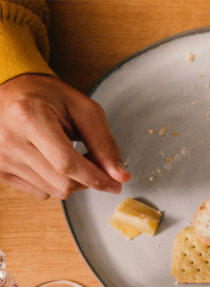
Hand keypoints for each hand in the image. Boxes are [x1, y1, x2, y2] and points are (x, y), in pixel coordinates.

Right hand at [0, 74, 128, 198]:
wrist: (10, 90)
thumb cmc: (45, 96)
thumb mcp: (82, 109)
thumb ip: (103, 143)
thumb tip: (118, 175)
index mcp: (28, 117)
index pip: (67, 164)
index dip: (96, 178)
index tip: (115, 184)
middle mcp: (9, 139)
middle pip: (63, 183)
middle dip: (87, 178)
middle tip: (91, 159)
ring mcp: (1, 157)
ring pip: (54, 191)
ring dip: (71, 180)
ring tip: (67, 154)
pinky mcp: (0, 171)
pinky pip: (40, 192)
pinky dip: (54, 182)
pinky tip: (50, 161)